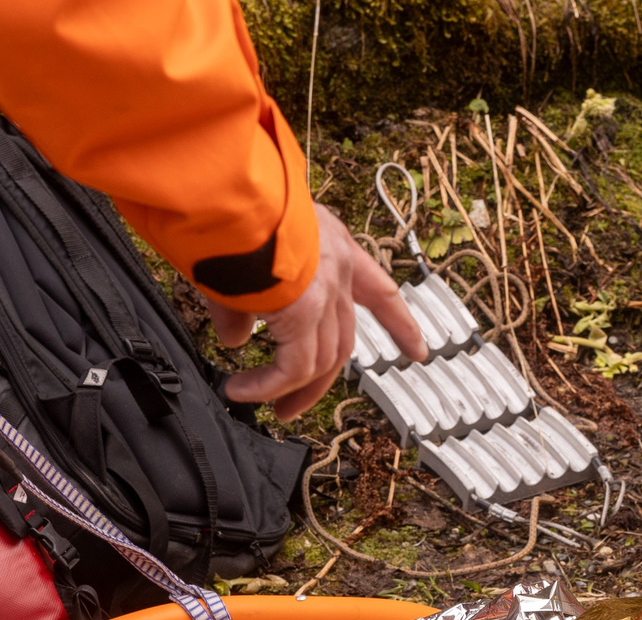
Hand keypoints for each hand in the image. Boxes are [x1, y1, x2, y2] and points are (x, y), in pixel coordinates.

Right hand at [209, 204, 426, 421]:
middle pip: (344, 340)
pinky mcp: (303, 314)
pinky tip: (243, 391)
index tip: (417, 351)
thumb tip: (235, 339)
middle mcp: (337, 268)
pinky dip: (266, 386)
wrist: (224, 192)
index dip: (399, 324)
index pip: (380, 290)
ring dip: (288, 390)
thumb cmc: (228, 208)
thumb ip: (243, 304)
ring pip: (321, 360)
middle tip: (294, 406)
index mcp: (333, 244)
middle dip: (319, 381)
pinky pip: (292, 368)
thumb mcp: (242, 255)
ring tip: (260, 403)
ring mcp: (325, 292)